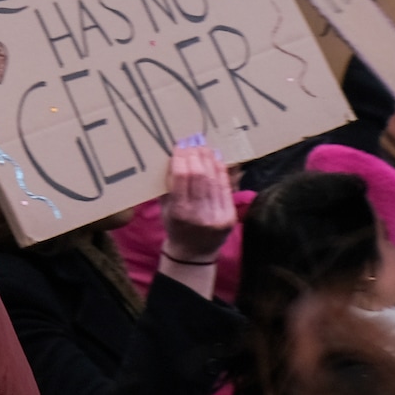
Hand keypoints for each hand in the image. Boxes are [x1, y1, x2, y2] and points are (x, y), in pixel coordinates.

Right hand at [160, 139, 236, 263]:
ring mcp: (217, 216)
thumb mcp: (165, 208)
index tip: (180, 144)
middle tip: (193, 141)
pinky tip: (216, 159)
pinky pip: (226, 188)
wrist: (193, 254)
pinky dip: (221, 171)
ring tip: (204, 146)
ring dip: (209, 159)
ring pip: (215, 180)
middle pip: (200, 176)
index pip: (182, 177)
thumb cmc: (174, 227)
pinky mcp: (230, 217)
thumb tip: (174, 156)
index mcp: (180, 212)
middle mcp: (200, 215)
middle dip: (196, 155)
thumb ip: (169, 185)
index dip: (182, 158)